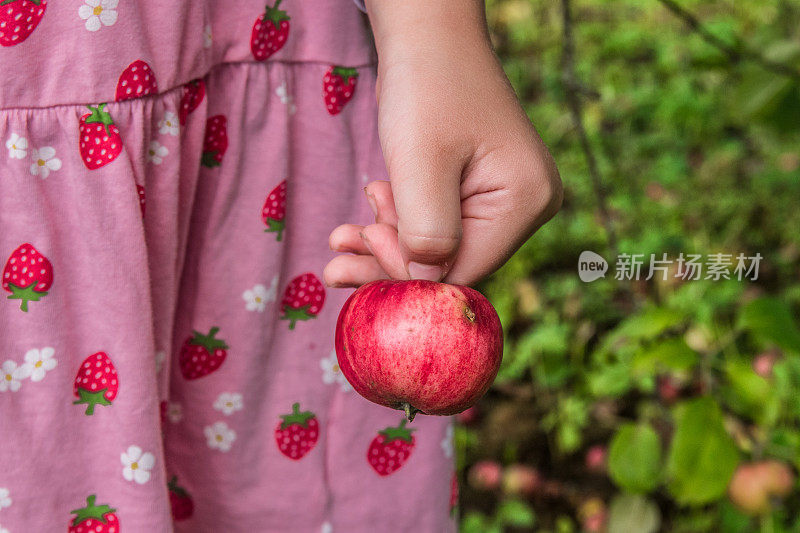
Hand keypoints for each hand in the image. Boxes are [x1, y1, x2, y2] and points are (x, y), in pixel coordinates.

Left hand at [323, 0, 561, 287]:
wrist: (428, 32)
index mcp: (527, 200)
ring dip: (386, 243)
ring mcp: (505, 197)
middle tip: (335, 260)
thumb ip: (425, 231)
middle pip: (450, 260)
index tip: (354, 253)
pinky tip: (369, 209)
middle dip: (388, 260)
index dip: (406, 272)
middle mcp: (527, 205)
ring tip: (341, 236)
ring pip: (438, 244)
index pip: (463, 269)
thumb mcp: (420, 162)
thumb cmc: (426, 85)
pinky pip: (438, 223)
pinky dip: (399, 222)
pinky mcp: (480, 189)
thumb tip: (423, 280)